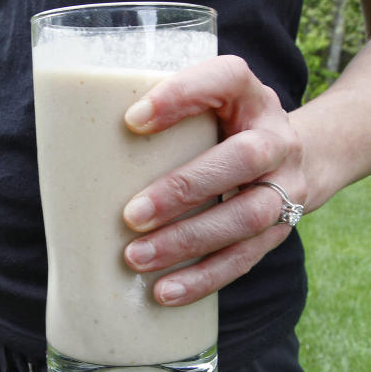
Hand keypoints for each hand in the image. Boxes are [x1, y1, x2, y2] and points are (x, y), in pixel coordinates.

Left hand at [121, 55, 307, 306]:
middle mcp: (276, 138)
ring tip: (136, 258)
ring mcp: (286, 187)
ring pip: (246, 217)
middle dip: (183, 189)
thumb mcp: (206, 108)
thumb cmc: (223, 130)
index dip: (182, 96)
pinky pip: (244, 259)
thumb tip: (71, 144)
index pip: (225, 80)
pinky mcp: (280, 230)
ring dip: (188, 241)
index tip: (131, 120)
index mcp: (249, 96)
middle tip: (131, 215)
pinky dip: (203, 278)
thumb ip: (162, 119)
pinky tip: (165, 292)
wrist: (299, 158)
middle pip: (242, 159)